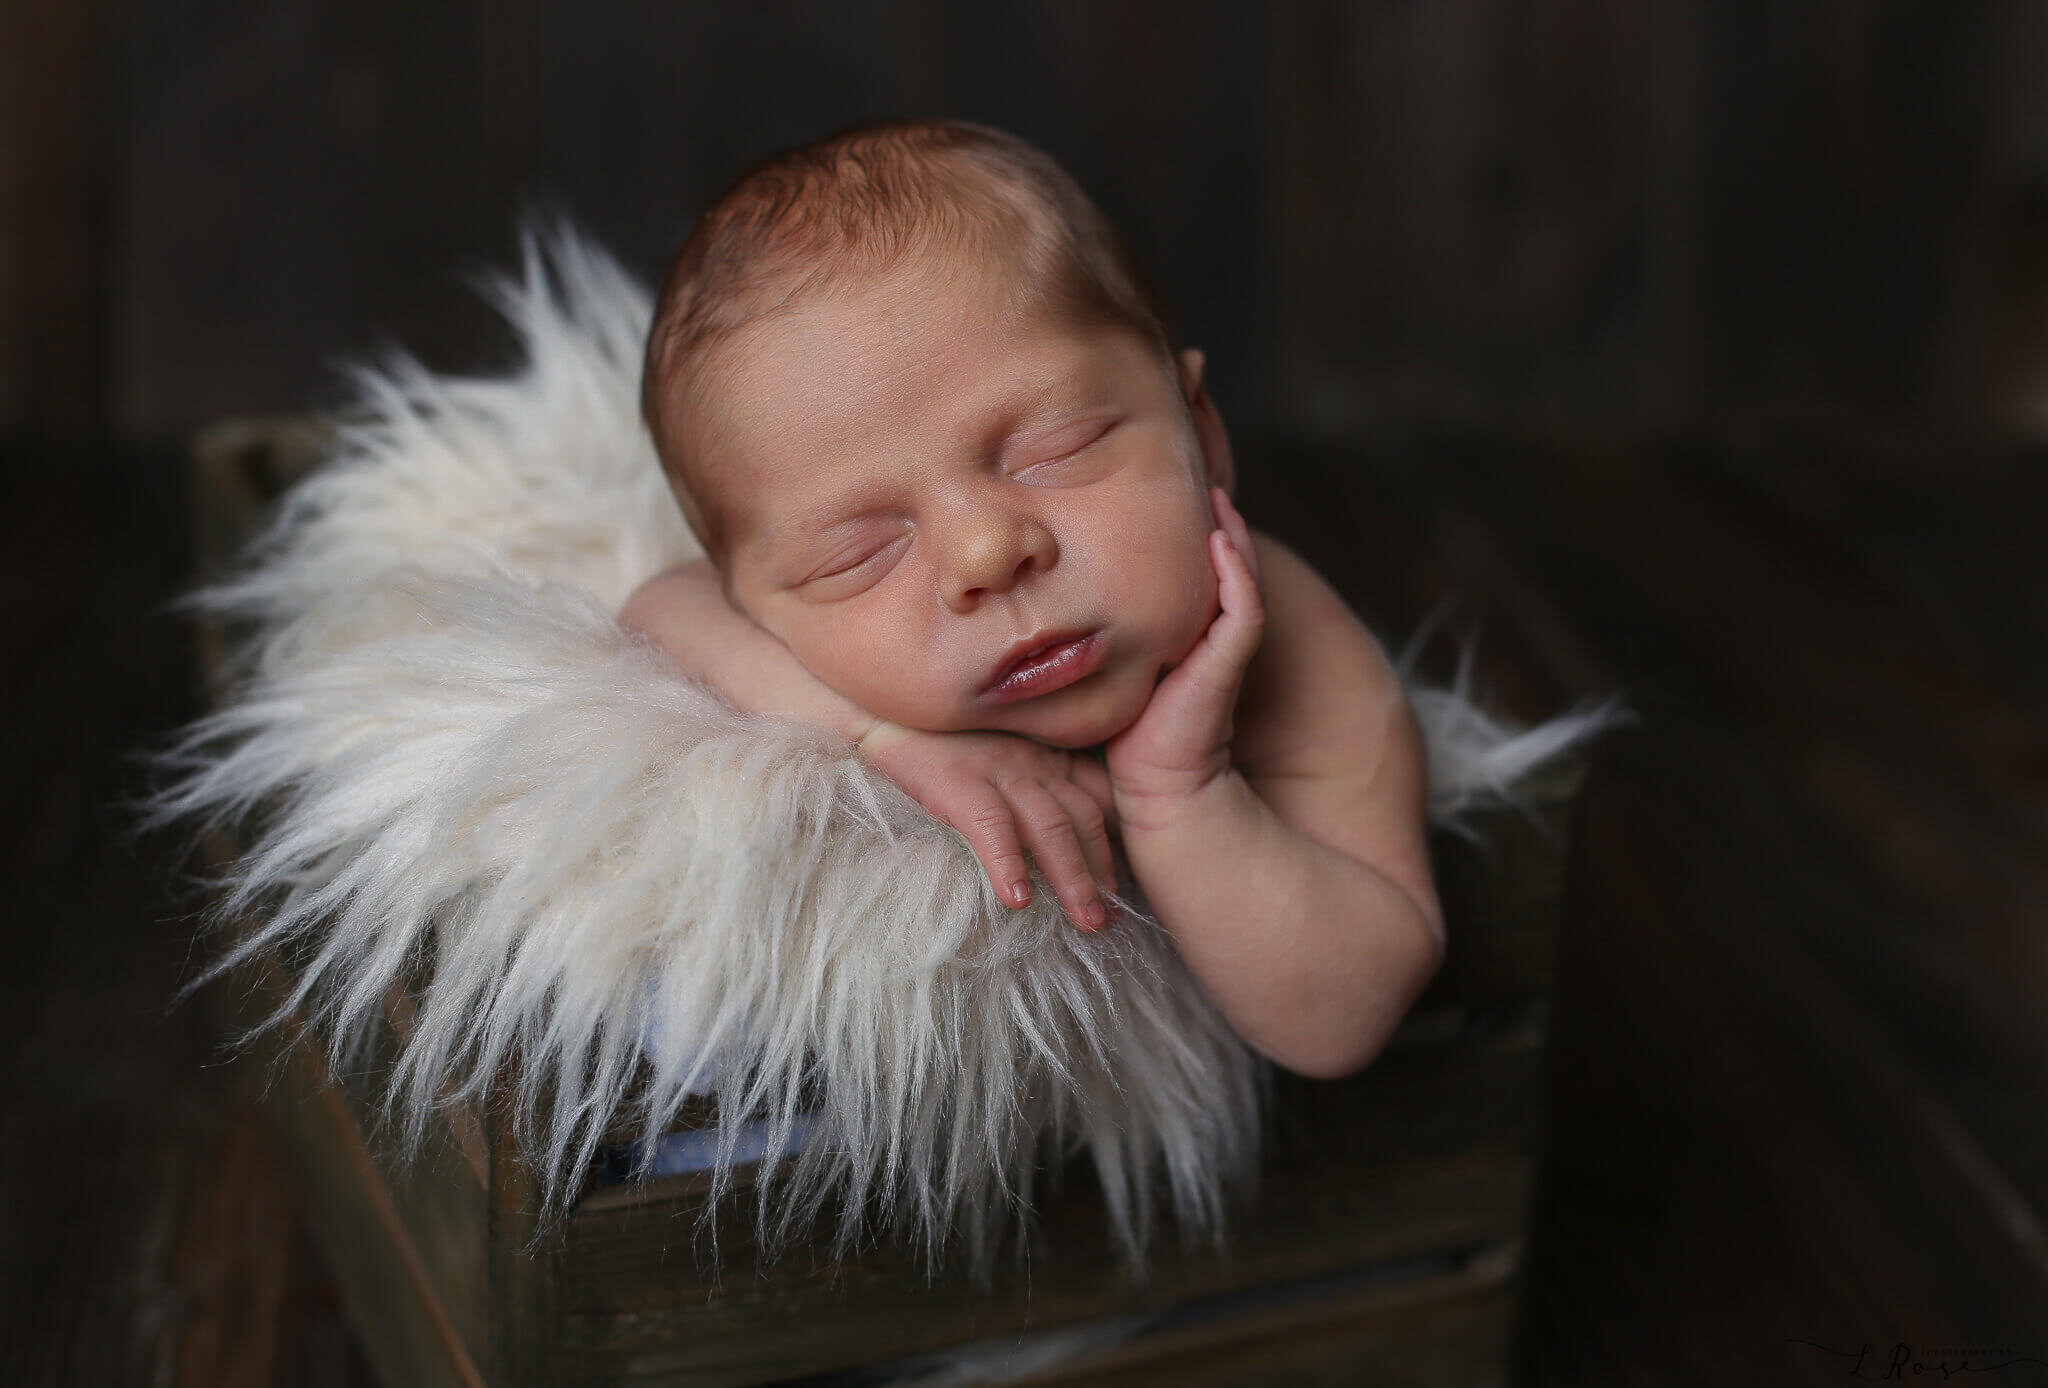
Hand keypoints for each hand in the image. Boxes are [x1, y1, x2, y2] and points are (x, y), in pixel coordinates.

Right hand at [855, 721, 1120, 930]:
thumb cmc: (933, 734)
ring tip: (1089, 922)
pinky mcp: (956, 780)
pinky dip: (1008, 863)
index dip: (1120, 841)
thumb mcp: (997, 750)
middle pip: (1085, 818)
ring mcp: (997, 768)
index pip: (1099, 796)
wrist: (873, 705)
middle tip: (1115, 918)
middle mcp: (1031, 760)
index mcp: (1045, 754)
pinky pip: (991, 825)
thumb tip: (1060, 837)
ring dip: (1074, 879)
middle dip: (1104, 871)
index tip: (1129, 883)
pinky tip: (1018, 898)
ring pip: (1052, 827)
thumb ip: (1032, 778)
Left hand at [1106, 488, 1265, 814]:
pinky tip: (1218, 541)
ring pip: (1237, 577)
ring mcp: (1224, 646)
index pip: (1190, 571)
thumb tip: (1050, 594)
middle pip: (1220, 565)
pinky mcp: (1228, 661)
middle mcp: (1208, 634)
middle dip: (1211, 522)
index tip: (1155, 494)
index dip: (1181, 534)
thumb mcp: (1106, 667)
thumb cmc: (1125, 736)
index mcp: (1185, 632)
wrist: (1157, 787)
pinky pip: (1243, 607)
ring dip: (1229, 535)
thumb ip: (1096, 632)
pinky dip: (1235, 572)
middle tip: (1194, 475)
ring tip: (1215, 495)